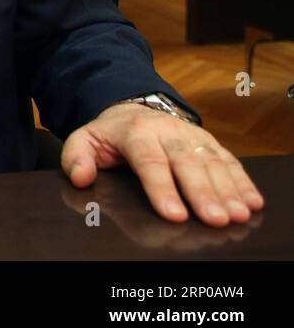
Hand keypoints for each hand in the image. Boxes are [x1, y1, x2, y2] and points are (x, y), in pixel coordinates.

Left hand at [61, 102, 264, 226]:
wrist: (133, 109)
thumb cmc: (110, 134)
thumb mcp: (84, 140)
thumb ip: (76, 158)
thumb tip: (80, 177)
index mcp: (136, 133)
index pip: (150, 162)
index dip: (162, 189)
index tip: (173, 215)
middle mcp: (168, 132)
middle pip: (187, 164)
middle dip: (202, 193)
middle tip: (215, 219)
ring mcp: (192, 136)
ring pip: (212, 162)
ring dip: (228, 190)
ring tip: (237, 214)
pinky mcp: (210, 142)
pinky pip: (229, 161)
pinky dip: (243, 181)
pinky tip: (252, 201)